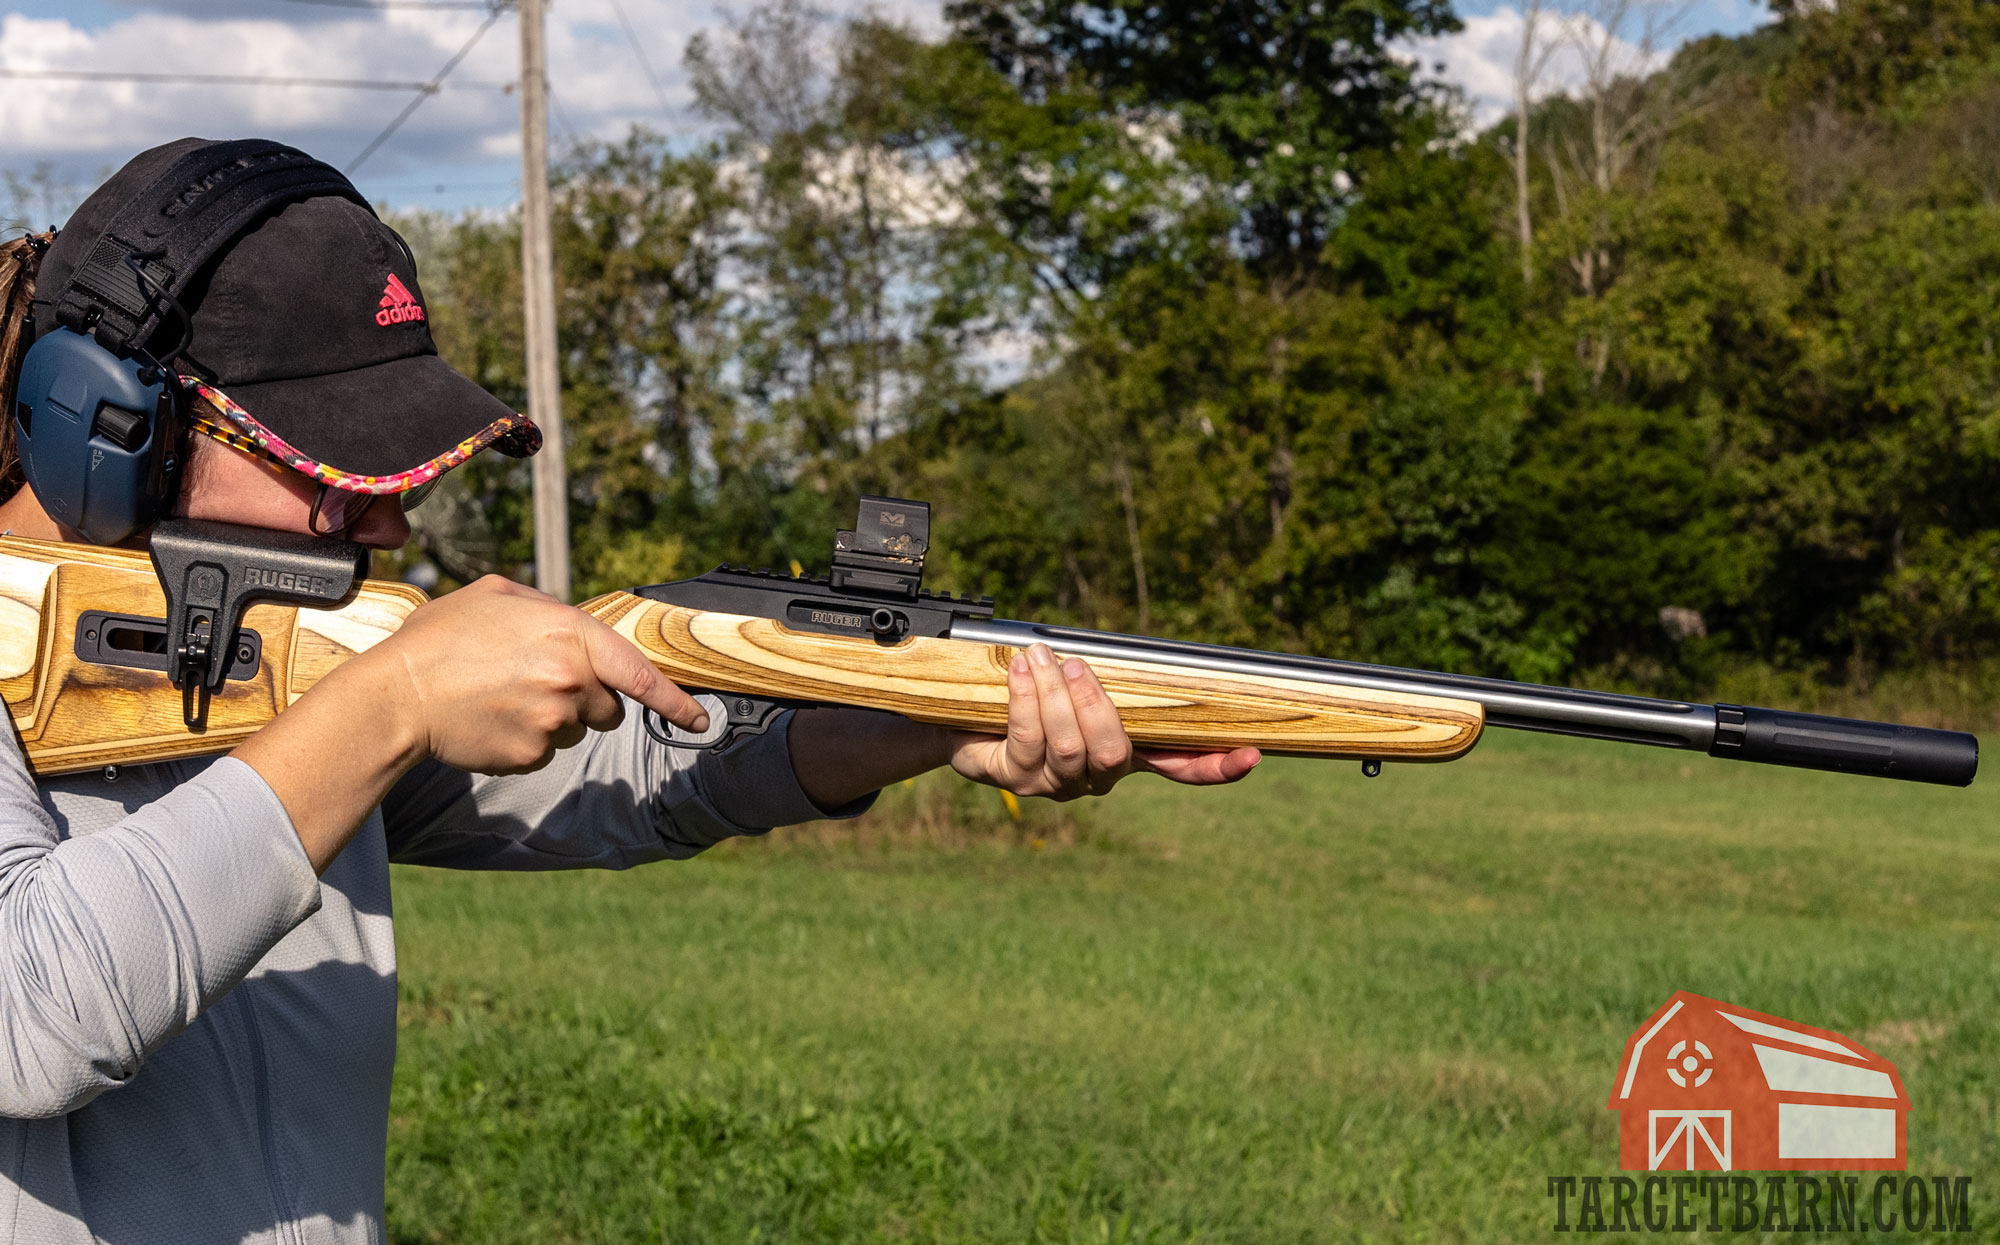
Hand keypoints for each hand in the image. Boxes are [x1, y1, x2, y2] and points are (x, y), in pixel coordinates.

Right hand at [359, 575, 708, 773]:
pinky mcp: (531, 756)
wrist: (397, 694)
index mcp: (569, 634)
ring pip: (576, 731)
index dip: (675, 700)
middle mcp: (570, 680)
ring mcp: (552, 722)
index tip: (700, 719)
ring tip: (502, 698)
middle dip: (586, 699)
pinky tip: (491, 720)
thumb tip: (573, 626)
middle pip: (609, 707)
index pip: (639, 672)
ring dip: (554, 720)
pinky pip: (545, 752)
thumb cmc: (443, 639)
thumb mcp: (498, 595)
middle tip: (535, 684)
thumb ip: (549, 608)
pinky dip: (526, 741)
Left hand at [947, 642, 1260, 799]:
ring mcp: (1056, 783)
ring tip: (1040, 658)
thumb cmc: (1032, 695)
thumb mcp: (1078, 684)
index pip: (1181, 766)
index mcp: (1126, 752)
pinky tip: (1020, 672)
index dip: (1216, 765)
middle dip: (1095, 705)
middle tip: (1076, 665)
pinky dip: (1026, 700)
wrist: (966, 717)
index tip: (1251, 754)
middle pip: (1114, 754)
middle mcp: (1097, 777)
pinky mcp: (1017, 778)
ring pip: (1070, 747)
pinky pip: (1029, 739)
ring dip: (1055, 696)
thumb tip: (1141, 649)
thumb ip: (1112, 678)